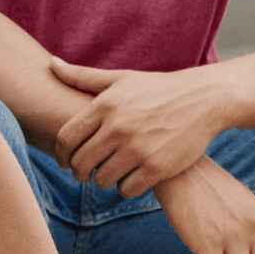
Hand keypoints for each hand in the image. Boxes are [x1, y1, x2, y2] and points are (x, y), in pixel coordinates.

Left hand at [51, 58, 227, 195]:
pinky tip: (132, 177)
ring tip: (111, 172)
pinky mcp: (157, 167)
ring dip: (104, 180)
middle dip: (80, 172)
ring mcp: (137, 148)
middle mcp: (118, 127)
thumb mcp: (121, 79)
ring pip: (102, 180)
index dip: (61, 154)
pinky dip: (126, 187)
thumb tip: (50, 64)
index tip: (66, 160)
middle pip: (81, 164)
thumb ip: (82, 77)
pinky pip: (126, 189)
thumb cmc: (157, 89)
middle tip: (87, 172)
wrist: (204, 100)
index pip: (66, 138)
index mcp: (105, 105)